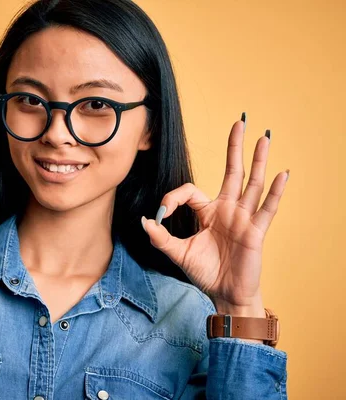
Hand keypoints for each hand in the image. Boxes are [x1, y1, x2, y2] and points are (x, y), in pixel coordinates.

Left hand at [141, 115, 288, 316]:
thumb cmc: (205, 272)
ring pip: (251, 183)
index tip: (161, 213)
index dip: (173, 197)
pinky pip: (266, 208)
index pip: (190, 191)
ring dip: (258, 160)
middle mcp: (228, 209)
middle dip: (234, 147)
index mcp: (208, 212)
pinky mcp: (255, 231)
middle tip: (239, 122)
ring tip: (263, 137)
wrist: (224, 294)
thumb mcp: (178, 253)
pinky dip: (274, 191)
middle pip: (232, 172)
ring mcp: (243, 218)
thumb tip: (144, 221)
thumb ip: (160, 237)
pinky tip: (281, 173)